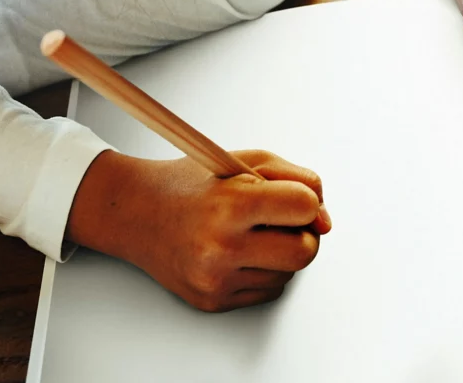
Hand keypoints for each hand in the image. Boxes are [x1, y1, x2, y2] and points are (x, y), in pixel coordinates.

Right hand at [68, 148, 329, 312]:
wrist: (136, 212)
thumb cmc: (194, 183)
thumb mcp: (246, 160)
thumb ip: (297, 180)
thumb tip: (326, 222)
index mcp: (231, 204)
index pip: (303, 207)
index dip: (308, 201)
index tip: (296, 199)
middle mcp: (221, 247)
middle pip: (304, 252)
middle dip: (305, 235)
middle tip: (283, 221)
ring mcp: (215, 279)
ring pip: (288, 274)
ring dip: (282, 252)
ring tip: (253, 232)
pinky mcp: (212, 301)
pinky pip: (267, 290)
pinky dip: (264, 271)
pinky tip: (241, 251)